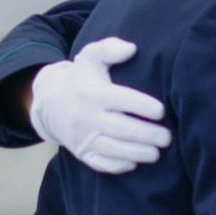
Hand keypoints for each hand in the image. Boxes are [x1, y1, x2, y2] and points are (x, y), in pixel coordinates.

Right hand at [28, 38, 170, 173]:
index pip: (122, 100)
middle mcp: (87, 117)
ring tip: (157, 152)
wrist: (48, 102)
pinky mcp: (82, 152)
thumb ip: (109, 49)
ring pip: (115, 149)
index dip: (143, 106)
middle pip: (123, 129)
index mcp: (92, 93)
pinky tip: (135, 162)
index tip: (160, 111)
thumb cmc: (80, 79)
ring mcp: (84, 137)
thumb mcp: (90, 57)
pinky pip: (102, 163)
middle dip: (149, 135)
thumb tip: (131, 48)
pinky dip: (119, 165)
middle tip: (167, 137)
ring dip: (139, 153)